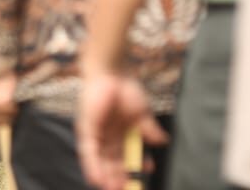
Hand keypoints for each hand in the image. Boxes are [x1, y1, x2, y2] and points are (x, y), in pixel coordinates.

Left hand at [76, 71, 167, 189]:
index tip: (144, 175)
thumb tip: (163, 142)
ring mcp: (97, 134)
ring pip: (101, 161)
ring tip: (113, 189)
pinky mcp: (87, 130)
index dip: (135, 167)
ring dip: (106, 176)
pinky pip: (89, 152)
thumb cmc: (127, 88)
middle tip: (126, 188)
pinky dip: (93, 166)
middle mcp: (109, 136)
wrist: (113, 71)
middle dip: (119, 177)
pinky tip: (98, 179)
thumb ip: (149, 129)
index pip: (128, 155)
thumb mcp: (142, 112)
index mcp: (122, 133)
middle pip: (113, 162)